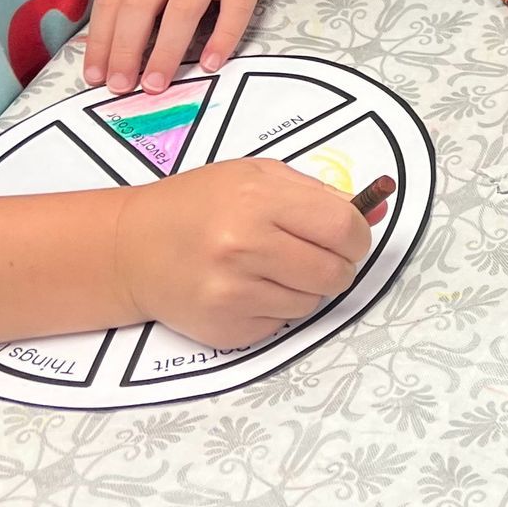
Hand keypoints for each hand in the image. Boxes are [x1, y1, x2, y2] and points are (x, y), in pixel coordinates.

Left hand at [84, 0, 294, 95]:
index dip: (101, 38)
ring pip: (183, 9)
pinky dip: (221, 38)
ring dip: (165, 52)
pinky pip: (235, 8)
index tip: (95, 75)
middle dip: (126, 50)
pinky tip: (209, 64)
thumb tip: (113, 46)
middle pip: (141, 4)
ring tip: (155, 84)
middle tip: (120, 86)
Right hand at [113, 160, 379, 349]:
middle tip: (313, 255)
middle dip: (337, 266)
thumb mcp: (255, 177)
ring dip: (305, 288)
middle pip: (336, 272)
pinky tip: (248, 288)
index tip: (348, 237)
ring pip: (313, 303)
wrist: (131, 248)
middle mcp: (244, 247)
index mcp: (258, 200)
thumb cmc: (199, 204)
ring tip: (271, 268)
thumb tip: (376, 211)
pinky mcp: (226, 329)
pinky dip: (276, 309)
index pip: (344, 228)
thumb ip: (315, 194)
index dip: (357, 236)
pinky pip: (282, 324)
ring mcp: (233, 293)